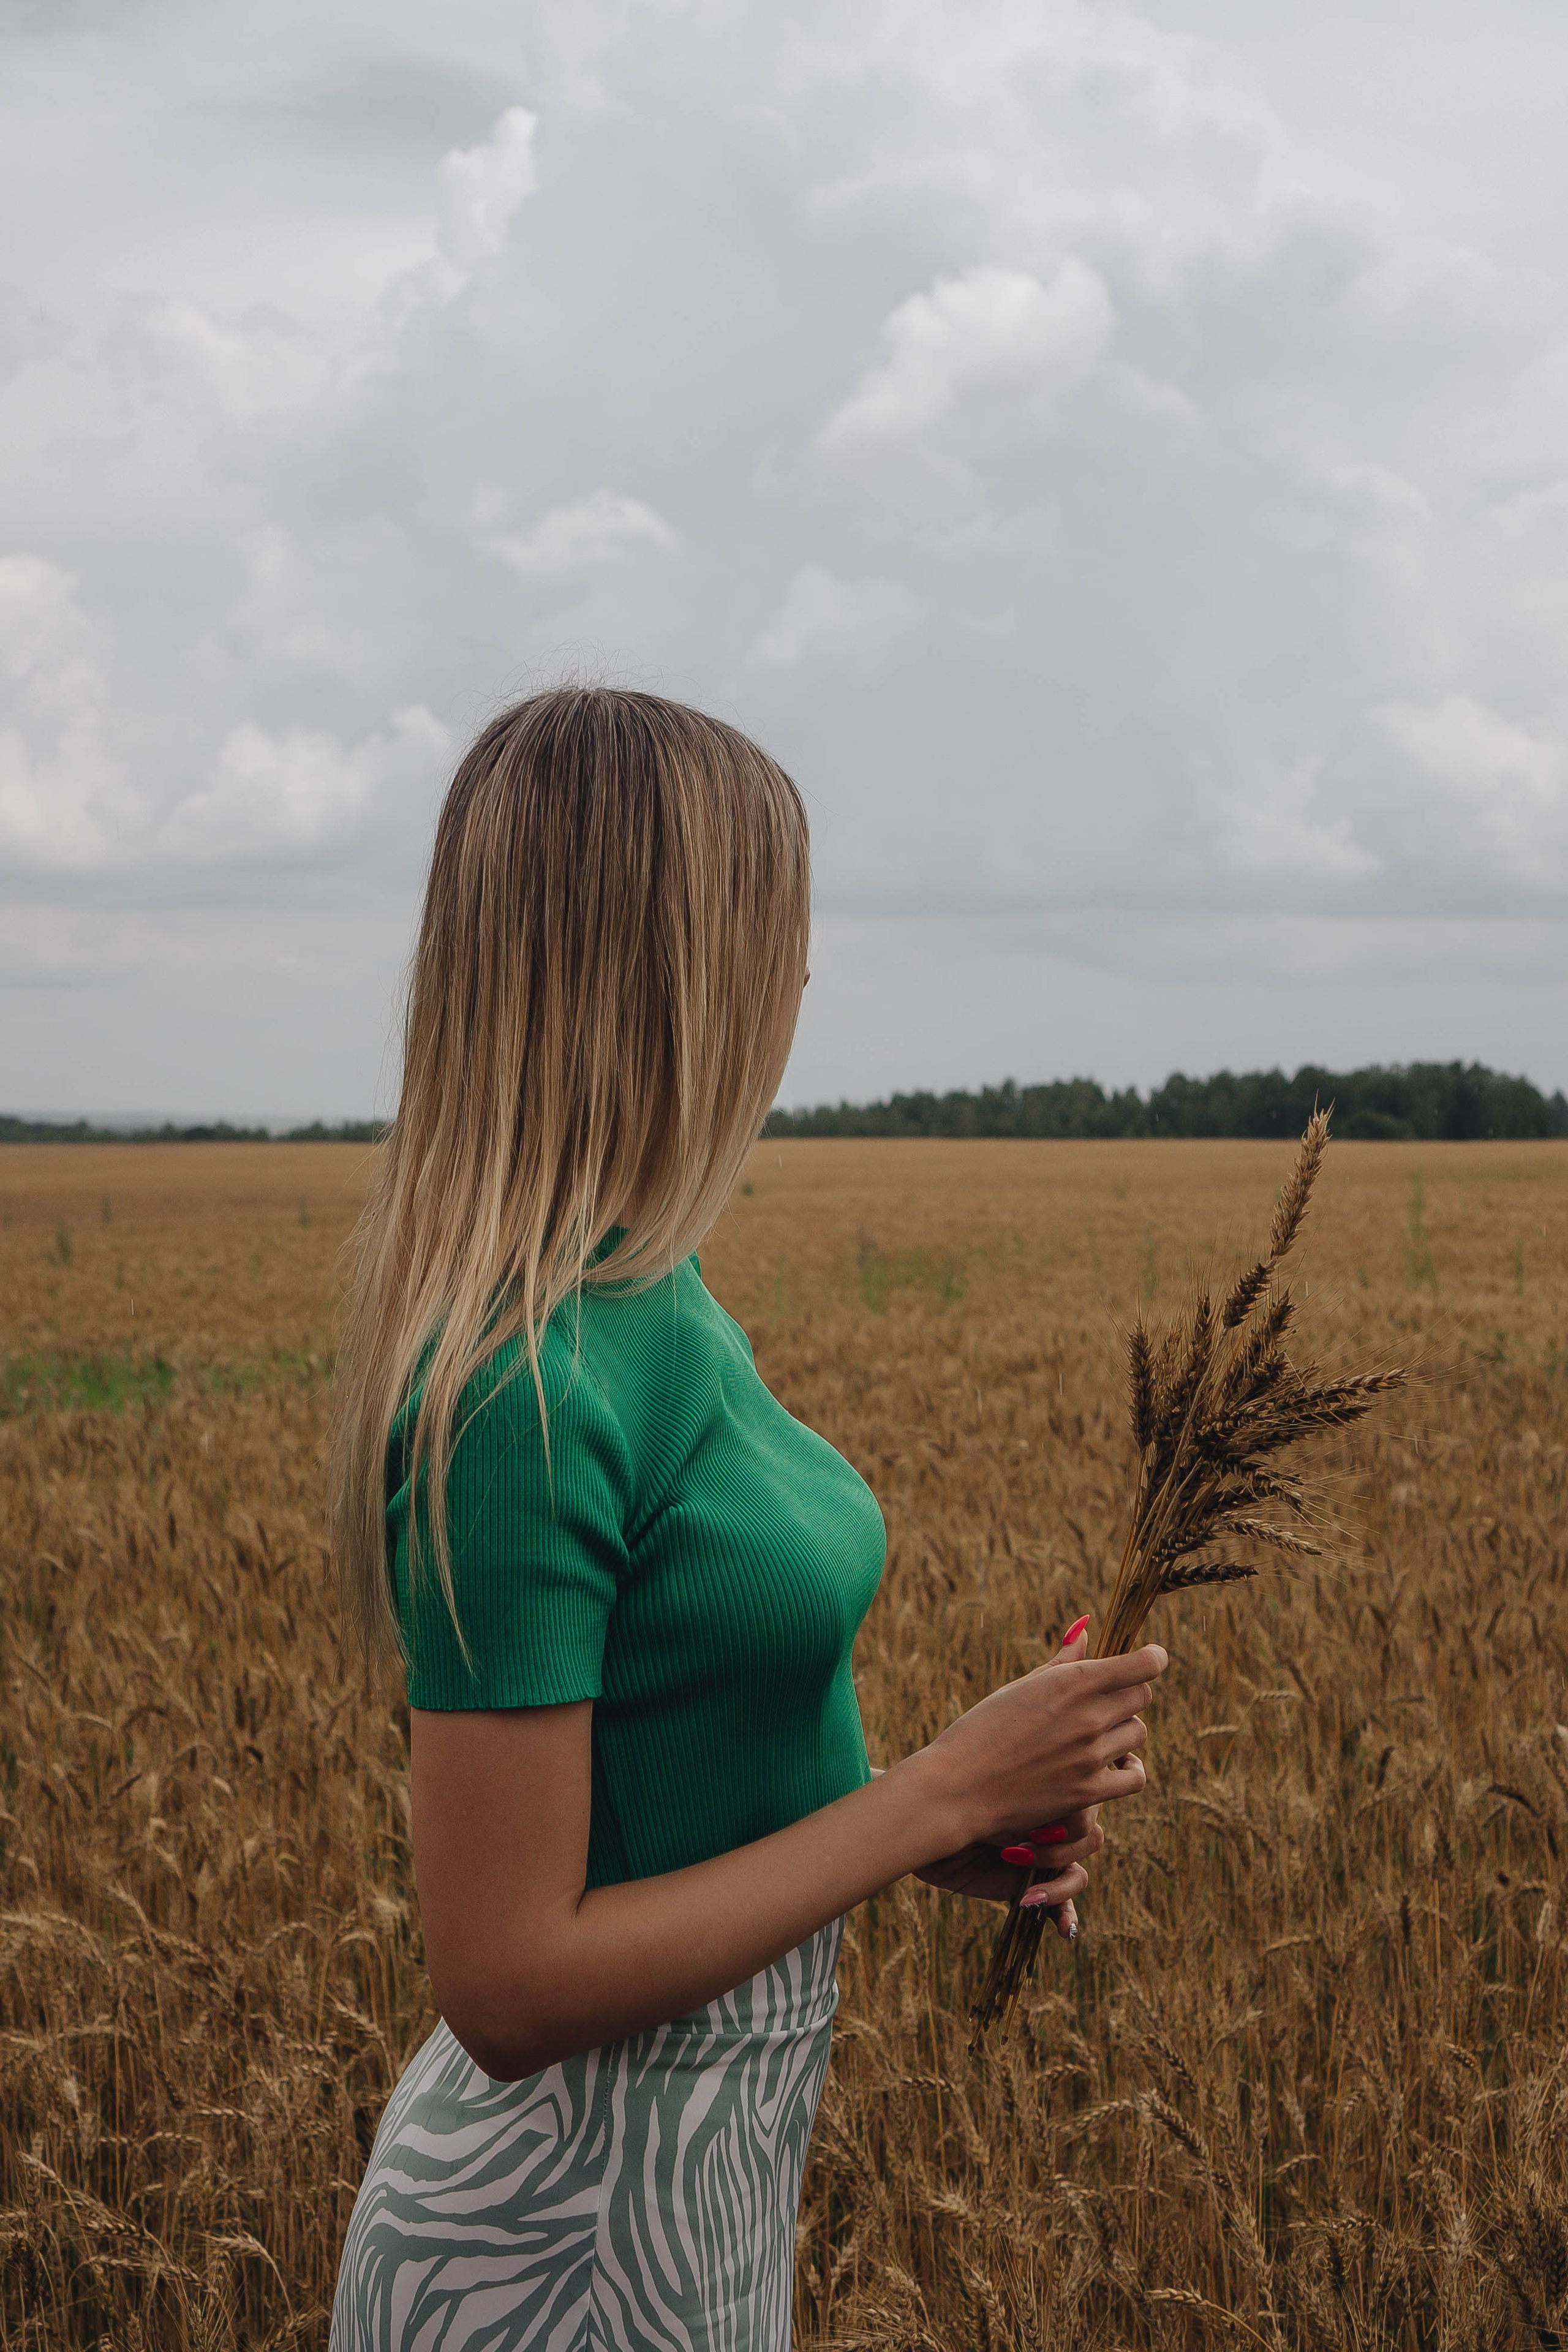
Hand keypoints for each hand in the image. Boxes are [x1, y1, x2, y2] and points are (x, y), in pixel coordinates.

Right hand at [905, 1616, 1163, 1857]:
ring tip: (1097, 1735)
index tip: (1152, 1658)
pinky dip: (1128, 1768)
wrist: (957, 1787)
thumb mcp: (1020, 1688)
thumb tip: (1086, 1630)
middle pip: (1142, 1697)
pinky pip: (1134, 1776)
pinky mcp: (1089, 1792)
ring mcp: (1091, 1756)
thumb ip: (1061, 1662)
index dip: (1153, 1659)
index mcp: (1072, 1682)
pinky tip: (1111, 1765)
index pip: (1143, 1665)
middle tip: (1106, 1701)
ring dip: (1124, 1730)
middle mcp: (1089, 1716)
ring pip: (1138, 1733)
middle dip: (1129, 1694)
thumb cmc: (980, 1730)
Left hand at [914, 1802, 1102, 1937]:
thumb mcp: (997, 1793)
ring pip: (1078, 1873)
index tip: (1034, 1825)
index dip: (1072, 1815)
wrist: (931, 1828)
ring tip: (1027, 1894)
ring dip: (1057, 1884)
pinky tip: (1065, 1930)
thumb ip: (1032, 1793)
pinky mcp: (1034, 1887)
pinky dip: (1066, 1915)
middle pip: (1089, 1838)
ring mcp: (1045, 1857)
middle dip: (1058, 1849)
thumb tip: (1068, 1795)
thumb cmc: (960, 1799)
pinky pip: (1063, 1904)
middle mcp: (1052, 1824)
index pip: (1087, 1802)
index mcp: (1051, 1792)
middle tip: (1016, 1852)